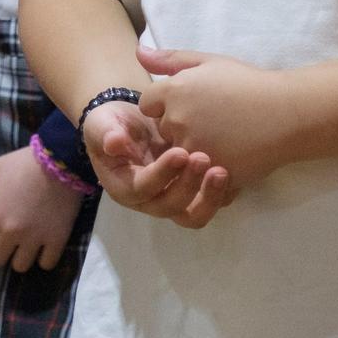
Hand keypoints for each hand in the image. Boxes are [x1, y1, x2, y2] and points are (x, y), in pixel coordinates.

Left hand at [0, 148, 80, 271]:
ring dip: (20, 257)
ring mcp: (35, 238)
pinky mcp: (57, 240)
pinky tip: (43, 246)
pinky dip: (44, 258)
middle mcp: (11, 230)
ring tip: (25, 244)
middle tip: (5, 241)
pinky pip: (46, 264)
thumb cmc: (24, 163)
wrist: (61, 160)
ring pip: (19, 266)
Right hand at [81, 99, 234, 229]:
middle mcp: (149, 201)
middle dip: (188, 185)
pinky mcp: (192, 194)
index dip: (162, 174)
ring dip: (209, 197)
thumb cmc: (114, 124)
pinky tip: (234, 170)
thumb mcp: (103, 124)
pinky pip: (210, 202)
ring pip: (193, 214)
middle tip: (203, 158)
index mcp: (124, 187)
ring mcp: (172, 199)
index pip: (143, 188)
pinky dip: (223, 192)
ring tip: (222, 172)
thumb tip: (113, 143)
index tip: (180, 153)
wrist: (131, 122)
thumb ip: (106, 132)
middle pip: (171, 207)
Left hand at [138, 47, 299, 186]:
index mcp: (173, 92)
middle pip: (162, 130)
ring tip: (222, 136)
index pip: (147, 104)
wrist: (288, 113)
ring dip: (192, 149)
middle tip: (211, 119)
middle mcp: (177, 121)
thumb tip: (138, 52)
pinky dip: (209, 168)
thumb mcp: (208, 62)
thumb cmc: (248, 83)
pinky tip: (230, 152)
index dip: (165, 103)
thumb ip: (169, 59)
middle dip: (178, 126)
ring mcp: (194, 149)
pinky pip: (199, 174)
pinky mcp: (211, 173)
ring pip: (178, 155)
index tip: (190, 102)